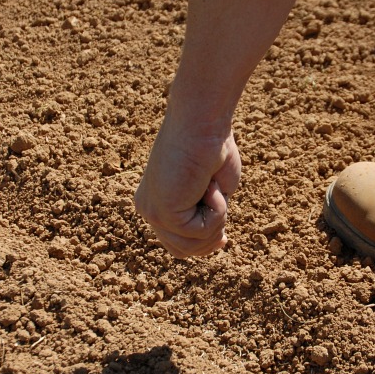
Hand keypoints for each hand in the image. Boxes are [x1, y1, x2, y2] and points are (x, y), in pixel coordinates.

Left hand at [134, 114, 240, 257]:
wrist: (203, 124)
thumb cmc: (213, 148)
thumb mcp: (213, 189)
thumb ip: (208, 214)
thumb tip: (217, 241)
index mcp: (156, 201)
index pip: (174, 241)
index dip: (201, 246)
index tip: (223, 240)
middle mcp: (149, 209)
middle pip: (181, 250)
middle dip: (209, 241)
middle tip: (225, 232)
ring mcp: (153, 212)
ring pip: (192, 245)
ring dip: (216, 222)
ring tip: (215, 192)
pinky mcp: (163, 213)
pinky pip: (200, 231)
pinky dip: (216, 211)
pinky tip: (210, 186)